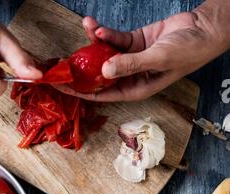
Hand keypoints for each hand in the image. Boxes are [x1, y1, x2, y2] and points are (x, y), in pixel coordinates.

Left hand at [59, 0, 229, 101]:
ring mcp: (131, 59)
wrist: (202, 29)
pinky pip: (115, 40)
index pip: (103, 95)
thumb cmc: (187, 51)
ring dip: (94, 43)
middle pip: (100, 76)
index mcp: (135, 89)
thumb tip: (104, 71)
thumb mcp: (157, 59)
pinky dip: (106, 34)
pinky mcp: (134, 43)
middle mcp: (130, 77)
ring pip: (105, 55)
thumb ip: (130, 65)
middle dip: (82, 69)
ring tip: (86, 28)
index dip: (82, 92)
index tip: (63, 87)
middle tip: (63, 61)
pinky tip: (96, 27)